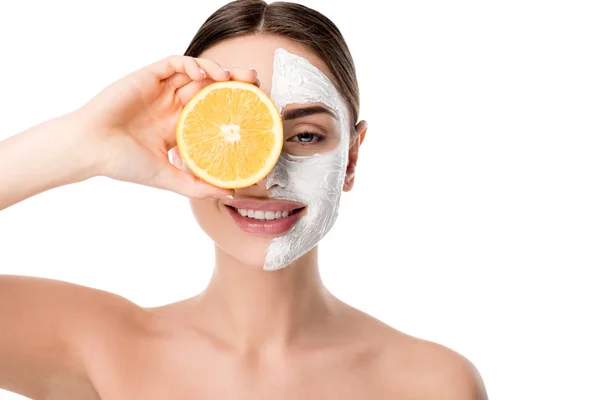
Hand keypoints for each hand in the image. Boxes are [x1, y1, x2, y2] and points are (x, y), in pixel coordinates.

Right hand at [75, 55, 258, 197]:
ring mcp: (160, 90)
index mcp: (178, 126)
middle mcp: (171, 106)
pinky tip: (203, 73)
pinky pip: (173, 63)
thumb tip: (229, 193)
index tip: (254, 108)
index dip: (233, 107)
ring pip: (195, 72)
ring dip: (216, 70)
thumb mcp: (167, 178)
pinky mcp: (147, 77)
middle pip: (209, 87)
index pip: (212, 111)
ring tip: (233, 77)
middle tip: (254, 82)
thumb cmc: (122, 164)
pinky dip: (191, 64)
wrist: (90, 149)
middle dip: (233, 82)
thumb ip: (197, 186)